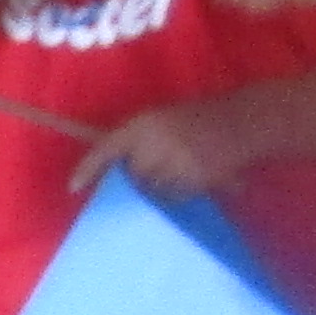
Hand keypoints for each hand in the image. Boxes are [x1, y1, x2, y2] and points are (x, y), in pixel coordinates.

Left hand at [89, 98, 250, 203]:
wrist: (242, 121)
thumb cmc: (199, 117)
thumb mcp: (162, 119)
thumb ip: (139, 141)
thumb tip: (116, 169)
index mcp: (143, 125)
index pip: (106, 149)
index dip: (88, 170)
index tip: (73, 188)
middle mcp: (154, 145)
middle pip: (131, 178)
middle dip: (138, 179)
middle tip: (158, 168)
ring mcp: (175, 164)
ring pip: (152, 191)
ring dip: (158, 189)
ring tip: (179, 170)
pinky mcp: (194, 180)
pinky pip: (174, 197)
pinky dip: (177, 193)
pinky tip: (191, 179)